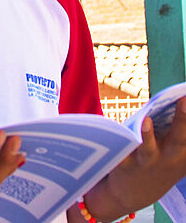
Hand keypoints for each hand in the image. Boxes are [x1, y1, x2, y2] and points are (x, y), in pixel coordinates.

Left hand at [85, 97, 185, 220]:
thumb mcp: (176, 154)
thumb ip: (182, 133)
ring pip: (148, 150)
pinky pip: (121, 157)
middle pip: (178, 139)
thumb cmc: (158, 163)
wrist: (133, 193)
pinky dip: (119, 148)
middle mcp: (168, 159)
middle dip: (183, 120)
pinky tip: (114, 136)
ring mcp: (147, 163)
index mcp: (183, 154)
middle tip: (184, 100)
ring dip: (149, 136)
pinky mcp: (125, 166)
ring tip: (146, 120)